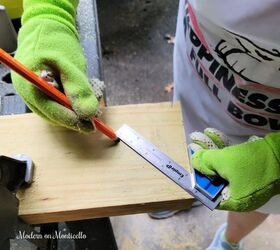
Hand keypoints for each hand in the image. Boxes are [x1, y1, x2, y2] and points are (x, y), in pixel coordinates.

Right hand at [11, 0, 99, 132]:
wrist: (48, 29)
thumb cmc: (57, 43)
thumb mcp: (70, 65)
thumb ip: (78, 90)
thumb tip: (88, 114)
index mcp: (31, 86)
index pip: (52, 111)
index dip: (73, 120)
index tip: (91, 125)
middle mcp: (30, 94)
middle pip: (54, 115)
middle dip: (75, 118)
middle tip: (94, 119)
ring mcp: (35, 94)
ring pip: (57, 112)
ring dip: (75, 112)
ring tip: (90, 107)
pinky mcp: (43, 92)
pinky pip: (58, 105)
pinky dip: (71, 105)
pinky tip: (81, 101)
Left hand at [190, 129, 279, 210]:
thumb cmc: (252, 163)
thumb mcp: (224, 162)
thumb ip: (205, 162)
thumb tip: (194, 161)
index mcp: (233, 200)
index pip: (209, 194)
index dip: (198, 182)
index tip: (189, 171)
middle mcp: (238, 192)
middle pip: (214, 177)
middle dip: (202, 160)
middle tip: (192, 148)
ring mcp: (244, 180)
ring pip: (221, 165)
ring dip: (210, 150)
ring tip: (197, 136)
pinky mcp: (248, 167)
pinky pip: (231, 158)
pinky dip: (221, 147)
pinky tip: (210, 133)